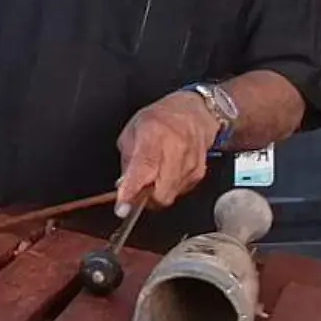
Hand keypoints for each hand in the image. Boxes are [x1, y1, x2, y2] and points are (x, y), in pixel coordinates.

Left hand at [117, 91, 221, 212]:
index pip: (143, 168)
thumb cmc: (161, 119)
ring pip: (169, 196)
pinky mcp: (198, 173)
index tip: (122, 206)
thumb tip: (123, 186)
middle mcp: (175, 149)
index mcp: (154, 135)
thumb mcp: (133, 131)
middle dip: (145, 197)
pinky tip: (167, 172)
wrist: (193, 114)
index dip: (131, 190)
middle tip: (138, 187)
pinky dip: (169, 187)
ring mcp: (190, 163)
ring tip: (155, 172)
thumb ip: (127, 160)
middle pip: (159, 192)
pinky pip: (179, 192)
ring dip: (157, 191)